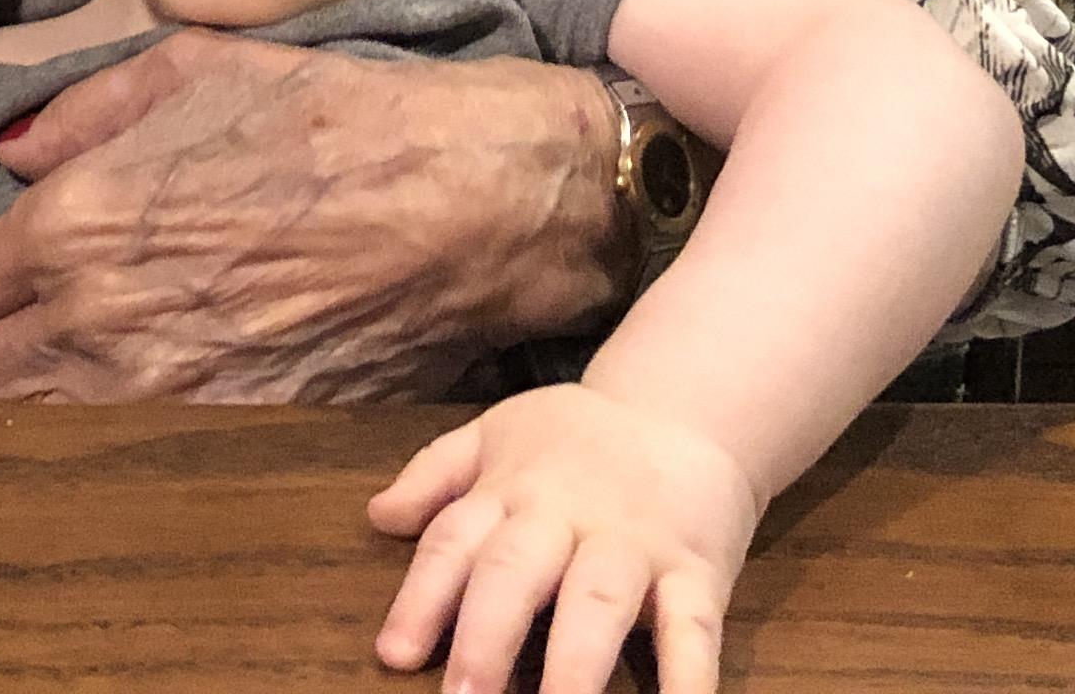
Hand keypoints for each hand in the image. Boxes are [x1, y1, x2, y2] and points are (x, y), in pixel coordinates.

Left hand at [0, 37, 617, 402]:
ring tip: (48, 393)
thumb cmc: (328, 121)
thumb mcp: (190, 71)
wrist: (458, 201)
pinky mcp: (226, 438)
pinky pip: (122, 464)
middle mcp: (100, 320)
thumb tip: (13, 154)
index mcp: (76, 222)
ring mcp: (164, 393)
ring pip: (35, 441)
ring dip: (26, 420)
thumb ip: (80, 113)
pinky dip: (105, 447)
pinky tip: (126, 415)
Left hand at [367, 386, 762, 693]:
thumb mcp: (498, 433)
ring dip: (574, 662)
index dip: (422, 597)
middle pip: (517, 573)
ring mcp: (634, 544)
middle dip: (486, 637)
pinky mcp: (697, 569)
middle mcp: (567, 517)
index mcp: (512, 490)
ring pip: (598, 601)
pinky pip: (693, 625)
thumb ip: (436, 474)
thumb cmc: (580, 438)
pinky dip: (688, 674)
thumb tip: (378, 516)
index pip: (455, 542)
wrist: (689, 406)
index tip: (394, 655)